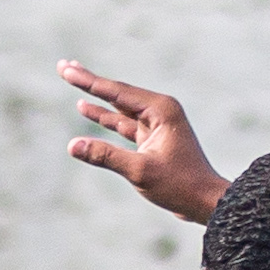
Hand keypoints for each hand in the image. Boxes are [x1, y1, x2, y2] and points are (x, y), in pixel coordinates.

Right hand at [62, 61, 228, 222]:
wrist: (206, 202)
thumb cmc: (180, 185)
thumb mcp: (140, 171)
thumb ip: (105, 156)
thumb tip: (73, 145)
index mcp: (161, 110)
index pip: (116, 92)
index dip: (88, 81)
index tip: (66, 68)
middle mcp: (160, 111)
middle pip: (117, 93)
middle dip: (89, 82)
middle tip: (64, 66)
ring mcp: (157, 124)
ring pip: (118, 108)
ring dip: (95, 98)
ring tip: (73, 79)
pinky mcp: (153, 138)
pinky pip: (123, 124)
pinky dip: (105, 118)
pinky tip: (87, 109)